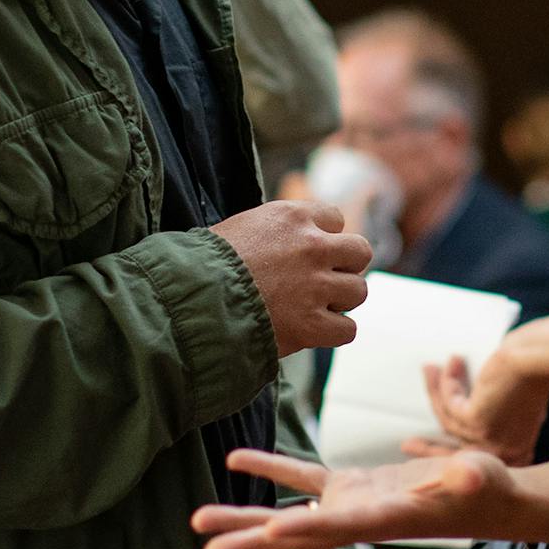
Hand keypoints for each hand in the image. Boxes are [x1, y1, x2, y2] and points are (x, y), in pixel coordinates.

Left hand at [194, 445, 521, 548]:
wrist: (487, 499)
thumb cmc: (487, 490)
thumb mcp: (481, 477)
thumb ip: (468, 476)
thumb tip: (466, 473)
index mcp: (382, 520)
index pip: (338, 527)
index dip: (303, 528)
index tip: (268, 532)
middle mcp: (356, 521)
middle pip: (294, 536)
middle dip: (250, 543)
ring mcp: (350, 506)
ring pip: (287, 514)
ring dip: (244, 518)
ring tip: (198, 520)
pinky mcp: (352, 488)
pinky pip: (303, 479)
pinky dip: (271, 470)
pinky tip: (238, 462)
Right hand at [209, 201, 372, 355]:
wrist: (188, 300)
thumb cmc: (202, 264)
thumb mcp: (239, 228)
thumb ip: (273, 231)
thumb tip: (285, 242)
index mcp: (292, 216)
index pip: (336, 218)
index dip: (325, 237)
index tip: (310, 253)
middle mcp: (311, 246)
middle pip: (360, 251)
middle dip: (345, 266)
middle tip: (323, 280)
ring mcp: (315, 286)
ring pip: (358, 290)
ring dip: (341, 301)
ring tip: (315, 307)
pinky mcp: (311, 324)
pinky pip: (348, 329)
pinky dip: (335, 333)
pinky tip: (315, 331)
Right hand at [423, 344, 548, 464]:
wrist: (540, 355)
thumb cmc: (536, 369)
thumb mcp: (517, 400)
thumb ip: (498, 414)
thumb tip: (469, 409)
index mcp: (517, 450)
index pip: (477, 461)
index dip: (448, 456)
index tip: (429, 450)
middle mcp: (504, 451)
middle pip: (455, 452)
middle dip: (428, 449)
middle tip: (407, 444)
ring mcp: (490, 439)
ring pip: (448, 422)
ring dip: (435, 392)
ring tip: (429, 368)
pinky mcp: (477, 421)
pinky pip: (450, 403)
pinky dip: (447, 381)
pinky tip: (452, 362)